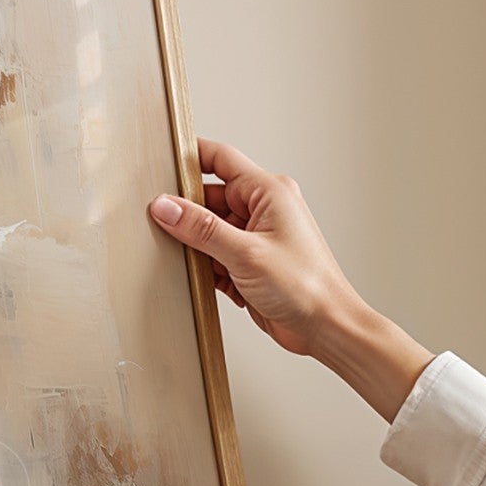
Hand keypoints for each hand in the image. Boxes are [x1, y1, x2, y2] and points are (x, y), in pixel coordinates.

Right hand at [149, 139, 432, 420]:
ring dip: (195, 244)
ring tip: (187, 258)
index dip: (190, 158)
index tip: (160, 164)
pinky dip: (205, 266)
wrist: (325, 327)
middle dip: (186, 213)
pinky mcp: (248, 262)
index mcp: (269, 192)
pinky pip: (214, 254)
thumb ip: (202, 228)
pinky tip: (203, 278)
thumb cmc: (306, 286)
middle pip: (208, 198)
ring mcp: (255, 236)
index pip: (220, 159)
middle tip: (160, 224)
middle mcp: (262, 210)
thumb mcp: (245, 253)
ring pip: (208, 229)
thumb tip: (166, 206)